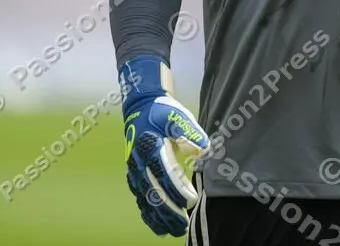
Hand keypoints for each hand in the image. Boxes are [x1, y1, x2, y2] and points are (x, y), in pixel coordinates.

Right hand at [119, 56, 208, 236]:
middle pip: (153, 191)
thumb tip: (205, 148)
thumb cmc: (162, 112)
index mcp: (150, 146)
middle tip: (184, 225)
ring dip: (159, 217)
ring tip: (174, 231)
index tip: (190, 201)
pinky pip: (140, 200)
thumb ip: (190, 132)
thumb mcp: (177, 115)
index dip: (177, 188)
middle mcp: (139, 162)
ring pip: (145, 199)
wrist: (139, 108)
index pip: (164, 171)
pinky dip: (149, 215)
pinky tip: (159, 227)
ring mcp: (135, 171)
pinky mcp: (134, 177)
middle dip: (169, 210)